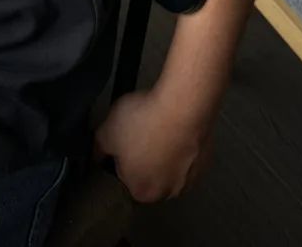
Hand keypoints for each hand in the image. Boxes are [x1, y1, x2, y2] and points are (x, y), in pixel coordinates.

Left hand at [93, 88, 212, 201]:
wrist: (182, 107)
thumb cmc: (143, 122)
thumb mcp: (106, 131)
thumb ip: (97, 148)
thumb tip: (96, 155)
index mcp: (141, 192)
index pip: (124, 180)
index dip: (121, 159)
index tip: (122, 141)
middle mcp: (168, 193)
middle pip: (149, 176)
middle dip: (143, 157)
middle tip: (139, 132)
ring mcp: (189, 179)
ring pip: (170, 166)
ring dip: (163, 151)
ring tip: (157, 125)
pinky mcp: (205, 162)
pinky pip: (187, 155)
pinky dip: (181, 144)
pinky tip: (174, 125)